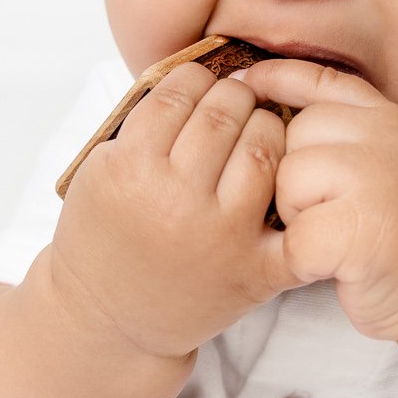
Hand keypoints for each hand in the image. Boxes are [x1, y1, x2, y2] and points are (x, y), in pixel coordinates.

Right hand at [49, 58, 303, 361]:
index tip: (198, 83)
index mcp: (129, 170)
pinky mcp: (254, 271)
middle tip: (233, 100)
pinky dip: (297, 189)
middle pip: (223, 113)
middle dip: (232, 95)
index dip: (193, 78)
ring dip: (264, 126)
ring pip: (263, 147)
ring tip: (255, 130)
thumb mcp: (99, 171)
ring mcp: (220, 236)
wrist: (108, 320)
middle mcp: (176, 201)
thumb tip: (195, 76)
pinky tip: (285, 176)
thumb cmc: (102, 238)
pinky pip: (294, 214)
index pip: (178, 94)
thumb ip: (143, 124)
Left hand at [227, 58, 397, 342]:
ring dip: (297, 216)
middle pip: (292, 135)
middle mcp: (387, 140)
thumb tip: (256, 82)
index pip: (319, 81)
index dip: (277, 78)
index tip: (248, 83)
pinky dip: (304, 259)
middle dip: (293, 176)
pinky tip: (336, 265)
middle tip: (332, 210)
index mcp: (390, 119)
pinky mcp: (361, 235)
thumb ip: (344, 126)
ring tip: (338, 234)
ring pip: (288, 181)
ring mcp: (376, 183)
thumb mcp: (390, 157)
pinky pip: (296, 237)